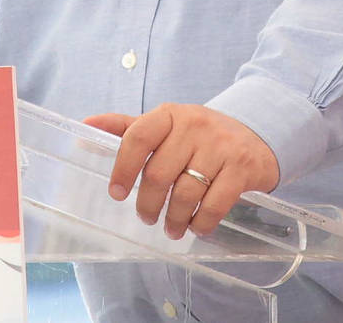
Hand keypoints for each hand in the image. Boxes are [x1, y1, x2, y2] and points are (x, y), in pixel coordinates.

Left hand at [85, 103, 278, 239]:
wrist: (255, 134)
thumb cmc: (200, 135)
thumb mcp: (167, 124)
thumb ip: (129, 127)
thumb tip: (86, 124)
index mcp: (170, 114)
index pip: (138, 136)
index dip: (123, 167)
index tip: (116, 192)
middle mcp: (194, 125)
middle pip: (159, 173)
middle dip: (148, 204)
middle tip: (146, 217)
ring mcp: (220, 146)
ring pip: (186, 193)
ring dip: (174, 219)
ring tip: (171, 228)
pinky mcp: (242, 167)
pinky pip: (215, 204)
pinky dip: (201, 223)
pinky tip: (196, 226)